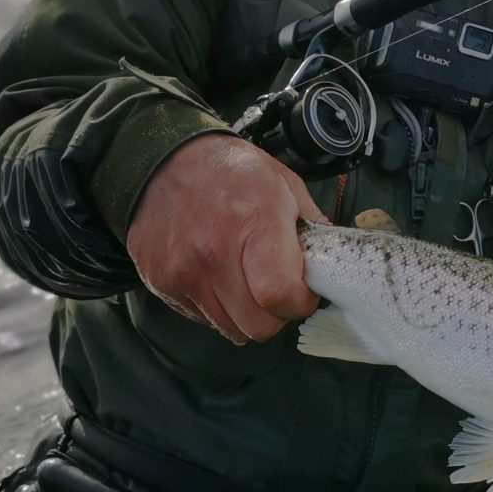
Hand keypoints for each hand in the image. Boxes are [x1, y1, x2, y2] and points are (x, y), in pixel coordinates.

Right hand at [126, 133, 327, 344]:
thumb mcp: (283, 184)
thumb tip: (330, 263)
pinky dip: (219, 308)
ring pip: (232, 330)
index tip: (303, 291)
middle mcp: (214, 253)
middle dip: (277, 314)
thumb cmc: (229, 171)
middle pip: (258, 325)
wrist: (163, 161)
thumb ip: (313, 227)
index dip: (300, 302)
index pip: (279, 294)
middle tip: (278, 289)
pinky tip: (220, 277)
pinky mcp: (162, 284)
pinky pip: (204, 319)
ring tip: (248, 282)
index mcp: (253, 222)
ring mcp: (184, 272)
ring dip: (248, 315)